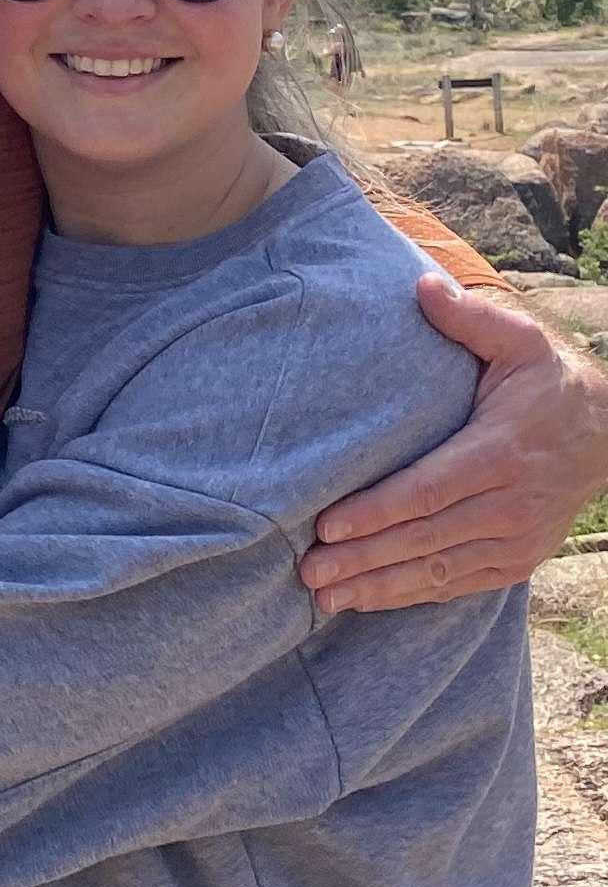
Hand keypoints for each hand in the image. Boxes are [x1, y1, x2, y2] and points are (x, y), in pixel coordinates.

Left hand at [303, 273, 607, 610]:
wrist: (607, 432)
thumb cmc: (545, 381)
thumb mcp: (518, 341)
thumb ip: (470, 318)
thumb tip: (423, 285)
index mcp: (499, 452)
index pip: (429, 489)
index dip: (378, 511)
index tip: (328, 524)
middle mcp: (508, 504)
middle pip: (425, 538)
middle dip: (363, 558)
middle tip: (308, 571)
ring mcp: (516, 538)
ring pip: (439, 569)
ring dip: (379, 586)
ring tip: (324, 596)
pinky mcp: (517, 559)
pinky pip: (459, 583)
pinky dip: (413, 596)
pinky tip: (368, 601)